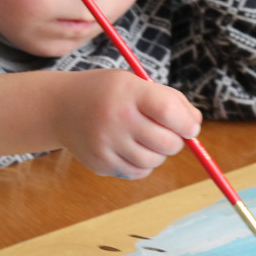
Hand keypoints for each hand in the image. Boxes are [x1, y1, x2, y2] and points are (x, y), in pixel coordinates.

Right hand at [55, 69, 202, 179]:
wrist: (60, 107)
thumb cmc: (108, 93)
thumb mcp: (135, 83)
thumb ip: (168, 99)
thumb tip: (195, 125)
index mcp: (128, 92)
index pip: (168, 112)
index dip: (187, 123)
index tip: (191, 127)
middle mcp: (116, 119)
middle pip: (166, 143)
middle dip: (177, 141)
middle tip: (170, 134)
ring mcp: (106, 144)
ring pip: (154, 161)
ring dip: (158, 153)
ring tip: (146, 139)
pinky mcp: (100, 163)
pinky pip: (137, 172)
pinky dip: (142, 164)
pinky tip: (132, 149)